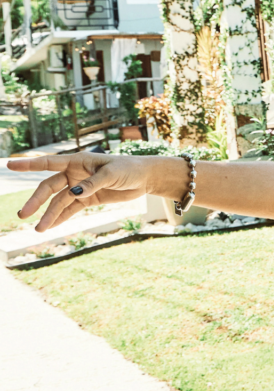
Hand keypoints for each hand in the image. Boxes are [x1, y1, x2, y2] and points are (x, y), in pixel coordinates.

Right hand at [8, 154, 167, 232]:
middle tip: (24, 214)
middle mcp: (75, 174)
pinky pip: (70, 209)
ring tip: (39, 229)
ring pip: (59, 202)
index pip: (49, 163)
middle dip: (36, 201)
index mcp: (78, 161)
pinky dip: (60, 218)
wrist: (144, 178)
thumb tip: (74, 193)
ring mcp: (80, 187)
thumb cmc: (128, 168)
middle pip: (49, 187)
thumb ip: (93, 183)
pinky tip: (50, 226)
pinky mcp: (87, 199)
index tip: (9, 165)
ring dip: (49, 214)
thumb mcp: (112, 174)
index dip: (29, 164)